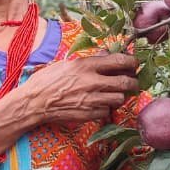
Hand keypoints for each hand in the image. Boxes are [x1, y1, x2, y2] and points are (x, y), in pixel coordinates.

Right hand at [21, 49, 139, 126]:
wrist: (35, 102)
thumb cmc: (47, 80)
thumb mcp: (67, 64)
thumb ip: (89, 60)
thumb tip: (106, 55)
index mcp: (86, 65)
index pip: (120, 61)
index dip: (132, 62)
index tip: (134, 64)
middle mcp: (92, 81)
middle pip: (126, 82)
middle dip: (133, 82)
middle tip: (132, 82)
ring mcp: (92, 99)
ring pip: (120, 98)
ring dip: (119, 96)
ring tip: (113, 94)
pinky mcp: (89, 114)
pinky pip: (107, 111)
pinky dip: (106, 108)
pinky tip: (99, 105)